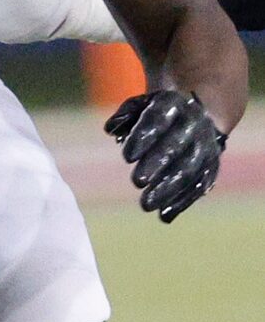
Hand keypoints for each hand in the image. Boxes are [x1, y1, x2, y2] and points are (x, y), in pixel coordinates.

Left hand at [107, 91, 226, 223]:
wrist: (199, 112)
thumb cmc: (156, 111)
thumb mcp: (141, 105)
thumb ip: (125, 115)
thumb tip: (111, 128)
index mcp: (173, 105)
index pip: (158, 119)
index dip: (144, 136)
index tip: (127, 157)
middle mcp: (194, 124)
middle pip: (176, 145)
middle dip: (157, 163)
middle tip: (137, 182)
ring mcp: (205, 145)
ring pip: (190, 168)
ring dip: (169, 188)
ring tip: (146, 205)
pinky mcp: (211, 165)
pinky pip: (200, 184)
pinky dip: (183, 201)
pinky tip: (164, 216)